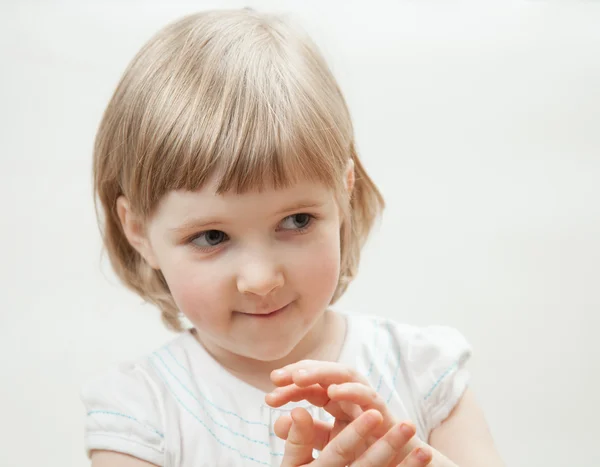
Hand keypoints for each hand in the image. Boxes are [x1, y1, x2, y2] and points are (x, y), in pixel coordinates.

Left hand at [266, 360, 424, 464]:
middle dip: (302, 371)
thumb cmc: (363, 452)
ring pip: (346, 374)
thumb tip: (277, 422)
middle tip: (278, 378)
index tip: (269, 396)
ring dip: (323, 372)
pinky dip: (352, 390)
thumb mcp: (328, 445)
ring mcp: (367, 400)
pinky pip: (368, 395)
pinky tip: (332, 392)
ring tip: (299, 378)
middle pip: (325, 372)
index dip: (289, 387)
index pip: (310, 386)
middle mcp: (351, 395)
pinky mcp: (384, 412)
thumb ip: (305, 433)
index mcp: (336, 401)